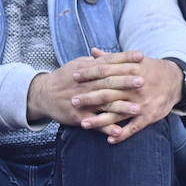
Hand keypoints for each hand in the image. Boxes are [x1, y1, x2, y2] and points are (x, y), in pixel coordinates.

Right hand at [27, 51, 146, 125]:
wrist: (43, 94)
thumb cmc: (64, 78)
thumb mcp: (78, 65)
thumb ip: (96, 61)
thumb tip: (112, 54)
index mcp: (87, 70)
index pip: (108, 62)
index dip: (124, 59)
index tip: (141, 57)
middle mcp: (85, 85)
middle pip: (108, 82)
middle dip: (125, 82)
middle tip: (143, 81)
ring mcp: (82, 101)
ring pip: (104, 104)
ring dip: (121, 107)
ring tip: (137, 109)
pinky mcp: (78, 116)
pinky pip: (94, 123)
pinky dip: (106, 128)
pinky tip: (119, 131)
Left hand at [69, 48, 180, 143]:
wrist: (177, 81)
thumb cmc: (150, 70)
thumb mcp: (134, 61)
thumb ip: (112, 58)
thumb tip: (93, 51)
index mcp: (130, 72)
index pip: (106, 72)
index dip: (89, 74)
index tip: (74, 77)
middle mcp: (135, 88)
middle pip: (109, 93)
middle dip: (90, 98)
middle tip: (73, 101)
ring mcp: (141, 103)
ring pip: (118, 112)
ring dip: (100, 120)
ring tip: (84, 124)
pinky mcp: (149, 116)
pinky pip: (134, 127)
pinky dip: (122, 134)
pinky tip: (109, 140)